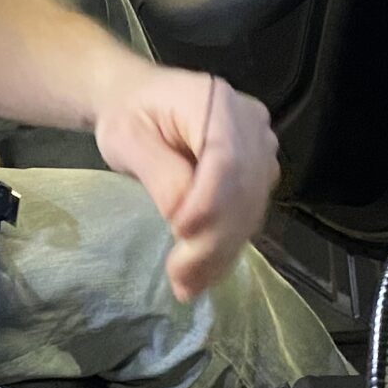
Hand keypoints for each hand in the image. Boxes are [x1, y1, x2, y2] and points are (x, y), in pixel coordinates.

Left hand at [92, 63, 279, 300]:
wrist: (139, 102)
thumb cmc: (128, 116)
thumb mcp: (127, 139)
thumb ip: (159, 173)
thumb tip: (181, 215)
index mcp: (215, 102)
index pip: (226, 158)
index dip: (209, 200)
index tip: (180, 232)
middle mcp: (250, 124)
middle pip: (243, 189)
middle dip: (214, 240)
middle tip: (181, 279)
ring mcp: (260, 149)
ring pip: (251, 209)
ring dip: (221, 253)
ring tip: (188, 285)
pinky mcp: (258, 174)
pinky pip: (250, 215)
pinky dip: (226, 249)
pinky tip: (204, 275)